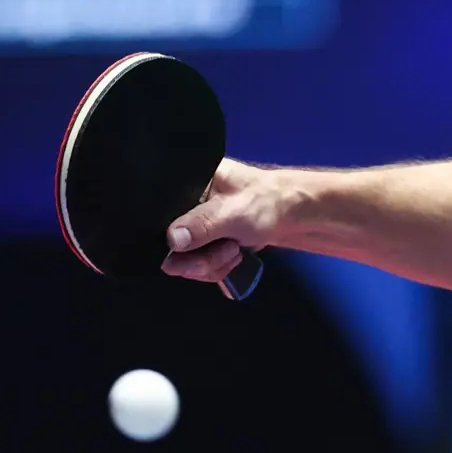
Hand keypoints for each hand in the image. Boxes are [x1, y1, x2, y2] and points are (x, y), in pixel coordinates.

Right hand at [161, 158, 288, 283]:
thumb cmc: (267, 203)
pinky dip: (219, 268)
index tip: (192, 247)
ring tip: (236, 249)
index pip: (155, 214)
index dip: (169, 236)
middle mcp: (184, 207)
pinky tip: (236, 256)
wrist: (296, 217)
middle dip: (199, 258)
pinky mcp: (206, 244)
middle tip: (228, 249)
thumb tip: (172, 241)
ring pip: (186, 262)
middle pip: (169, 246)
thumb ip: (201, 226)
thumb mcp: (232, 212)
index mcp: (183, 184)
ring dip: (213, 264)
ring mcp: (195, 228)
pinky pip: (200, 267)